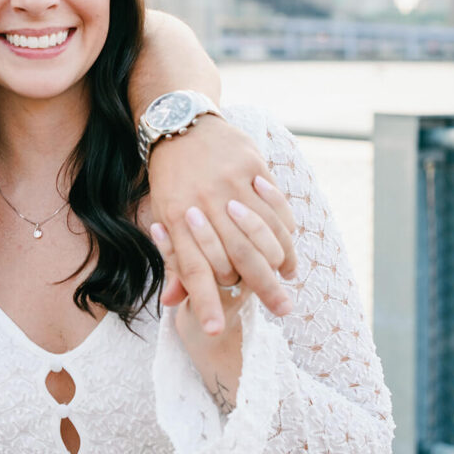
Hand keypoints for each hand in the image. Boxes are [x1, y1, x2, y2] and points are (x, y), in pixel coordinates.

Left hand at [148, 115, 295, 331]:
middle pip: (237, 255)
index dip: (205, 302)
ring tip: (291, 278)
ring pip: (262, 230)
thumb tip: (172, 302)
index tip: (217, 331)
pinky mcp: (250, 165)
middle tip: (283, 310)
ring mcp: (229, 184)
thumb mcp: (162, 215)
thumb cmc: (169, 177)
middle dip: (262, 287)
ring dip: (281, 258)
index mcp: (177, 219)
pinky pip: (274, 202)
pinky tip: (290, 242)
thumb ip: (174, 259)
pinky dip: (285, 226)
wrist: (179, 122)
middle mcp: (204, 204)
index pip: (194, 269)